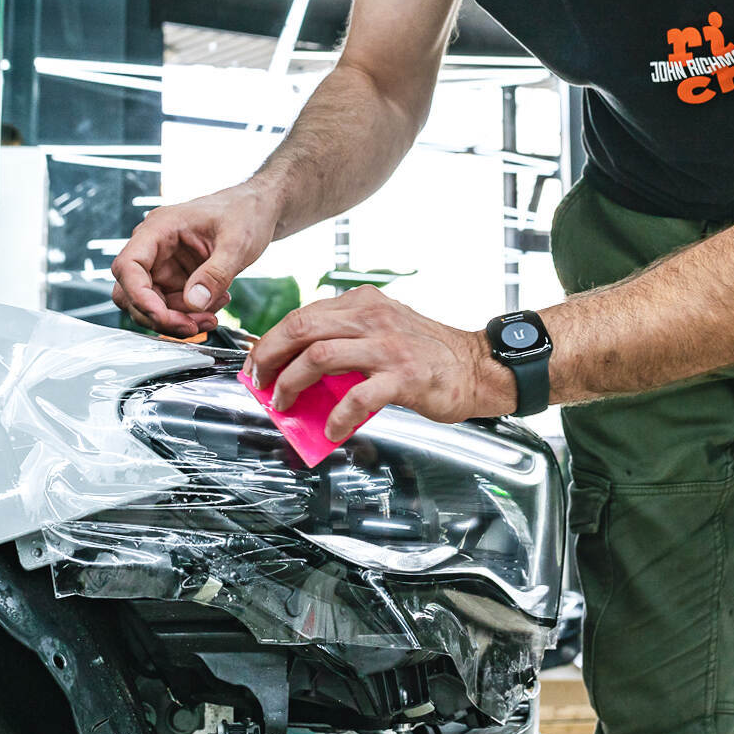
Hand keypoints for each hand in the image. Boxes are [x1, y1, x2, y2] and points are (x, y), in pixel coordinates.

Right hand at [111, 183, 278, 334]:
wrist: (257, 210)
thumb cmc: (245, 212)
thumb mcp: (237, 242)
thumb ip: (216, 273)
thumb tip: (194, 303)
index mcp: (160, 228)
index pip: (129, 266)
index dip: (139, 297)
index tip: (163, 317)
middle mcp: (154, 247)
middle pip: (132, 292)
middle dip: (160, 316)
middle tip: (194, 327)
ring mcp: (163, 264)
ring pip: (150, 305)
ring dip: (177, 319)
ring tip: (212, 316)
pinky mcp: (175, 277)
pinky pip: (170, 306)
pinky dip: (189, 315)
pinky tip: (215, 305)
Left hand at [248, 286, 517, 439]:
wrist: (476, 367)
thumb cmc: (428, 354)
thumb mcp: (383, 332)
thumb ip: (346, 341)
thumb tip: (300, 369)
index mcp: (363, 304)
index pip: (303, 315)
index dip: (272, 339)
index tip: (258, 362)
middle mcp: (372, 318)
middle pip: (301, 329)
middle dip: (270, 357)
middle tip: (260, 382)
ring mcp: (387, 346)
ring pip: (319, 357)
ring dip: (292, 385)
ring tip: (285, 405)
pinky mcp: (403, 377)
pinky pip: (357, 396)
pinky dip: (337, 416)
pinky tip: (331, 430)